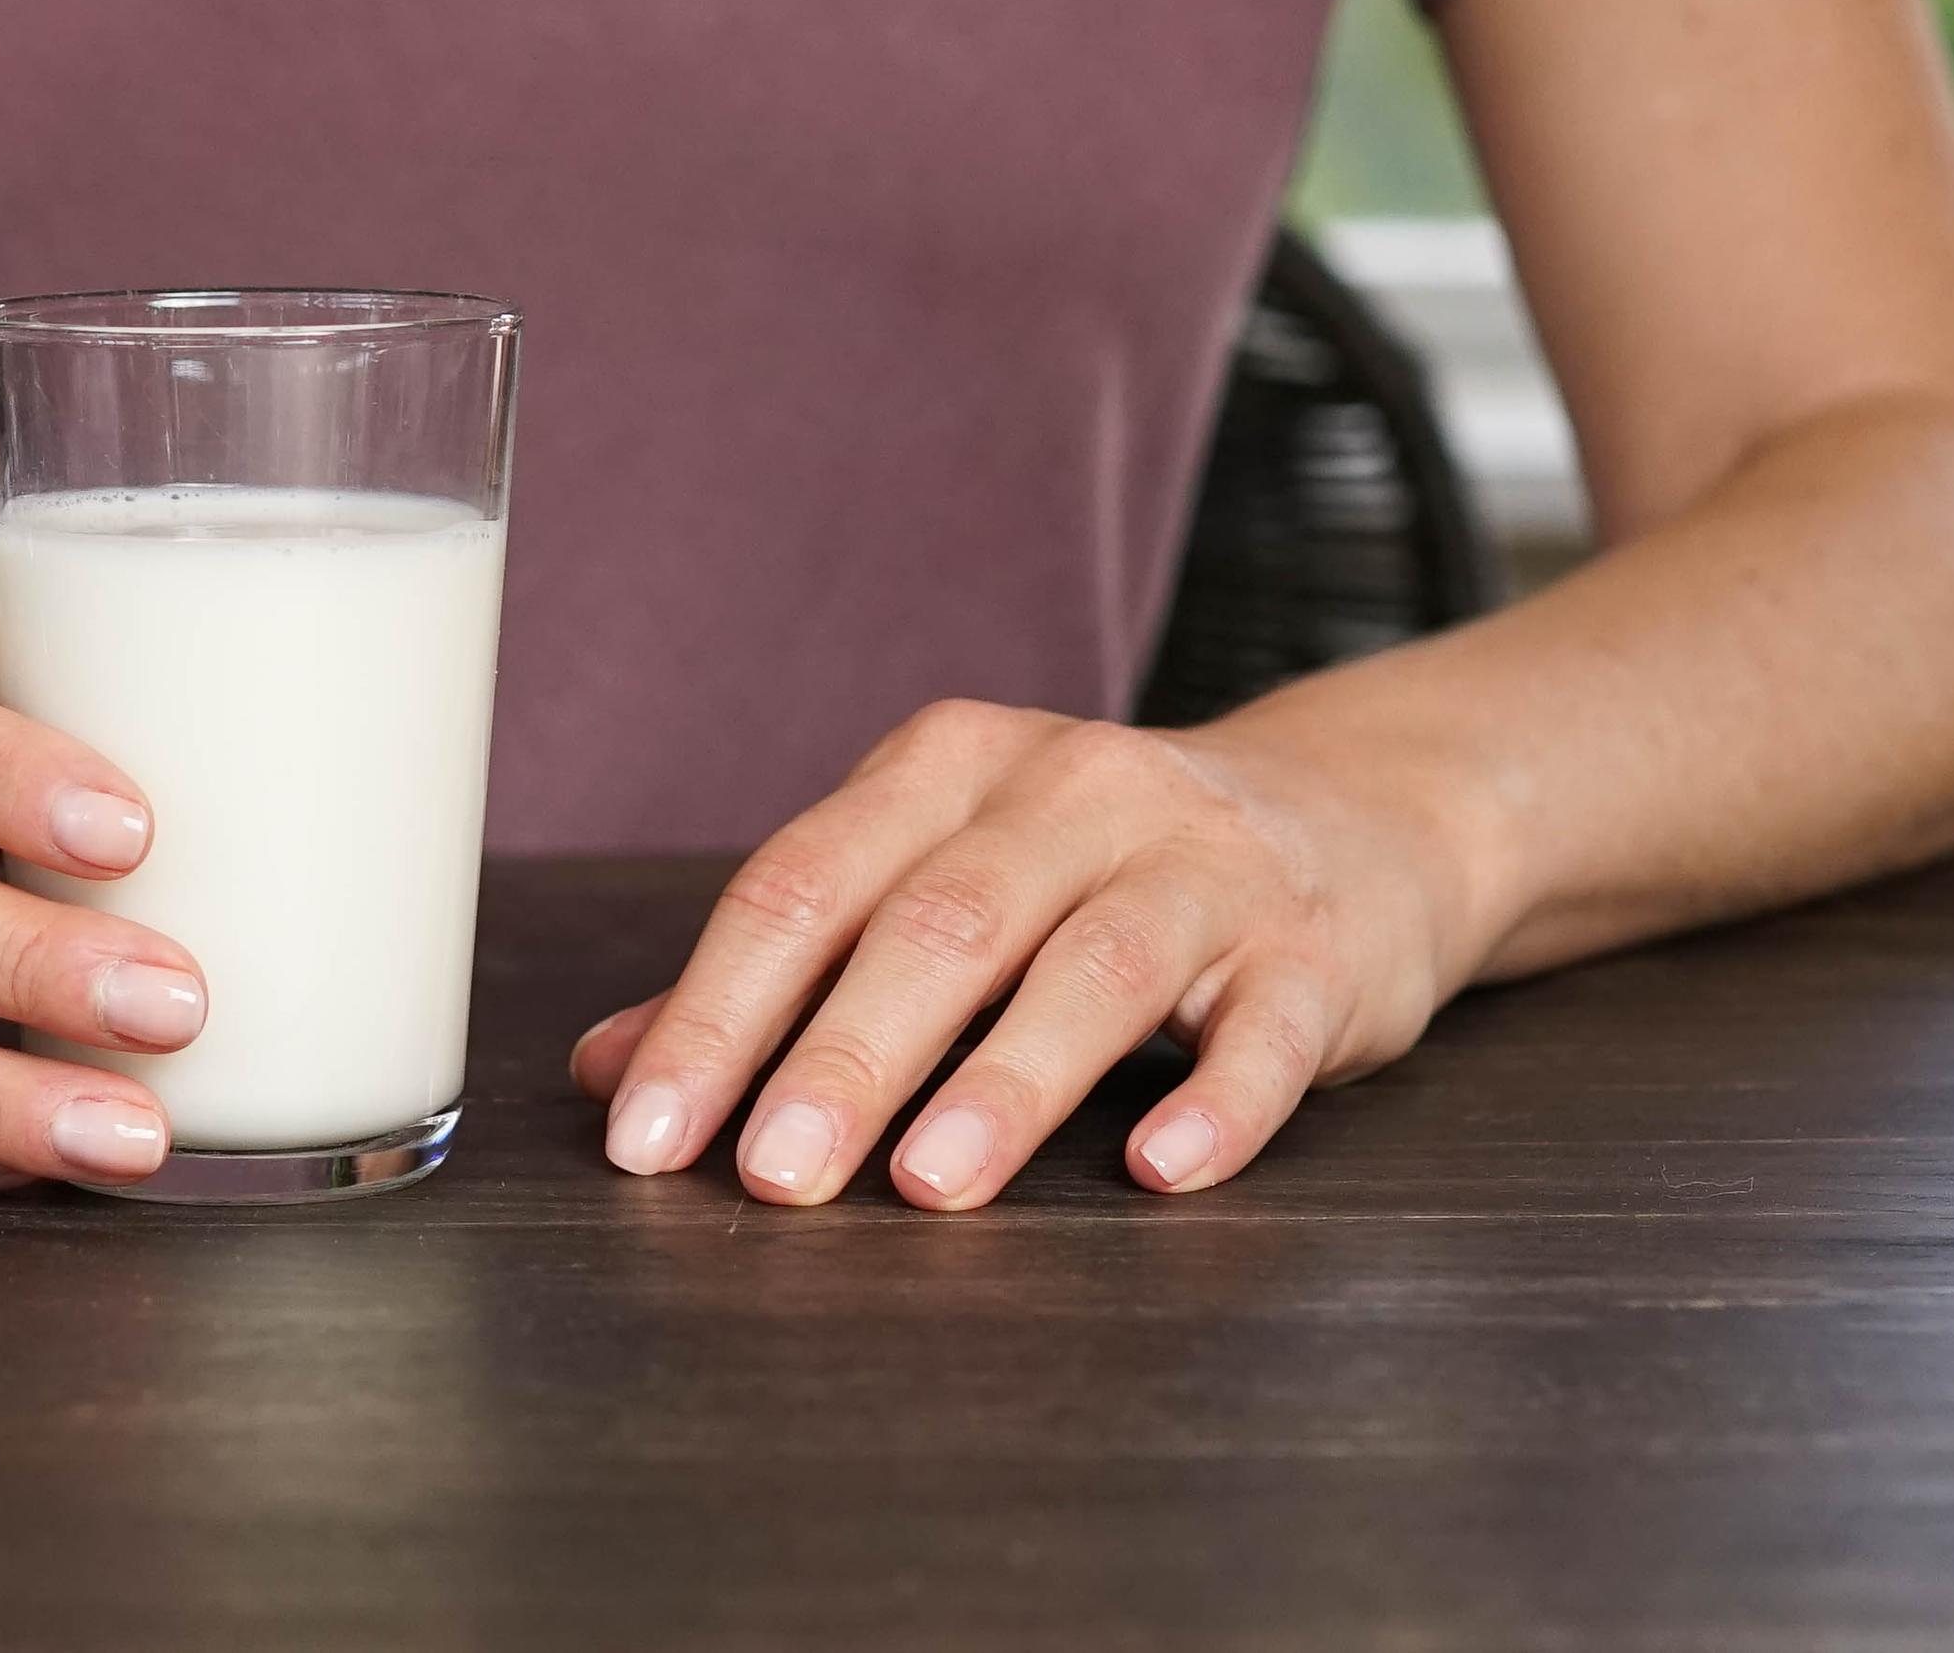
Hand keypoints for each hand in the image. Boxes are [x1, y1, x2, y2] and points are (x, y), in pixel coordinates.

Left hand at [570, 700, 1481, 1207]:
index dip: (716, 1010)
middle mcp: (1071, 792)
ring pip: (1095, 968)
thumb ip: (780, 977)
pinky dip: (1214, 1101)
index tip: (647, 1131)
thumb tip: (604, 1072)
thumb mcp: (931, 882)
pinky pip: (1263, 1028)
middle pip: (939, 924)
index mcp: (946, 768)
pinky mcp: (1313, 950)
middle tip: (772, 1175)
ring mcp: (1203, 864)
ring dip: (1007, 1081)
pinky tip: (1154, 1169)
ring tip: (931, 1185)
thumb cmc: (1090, 870)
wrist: (1348, 818)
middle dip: (844, 1056)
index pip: (803, 883)